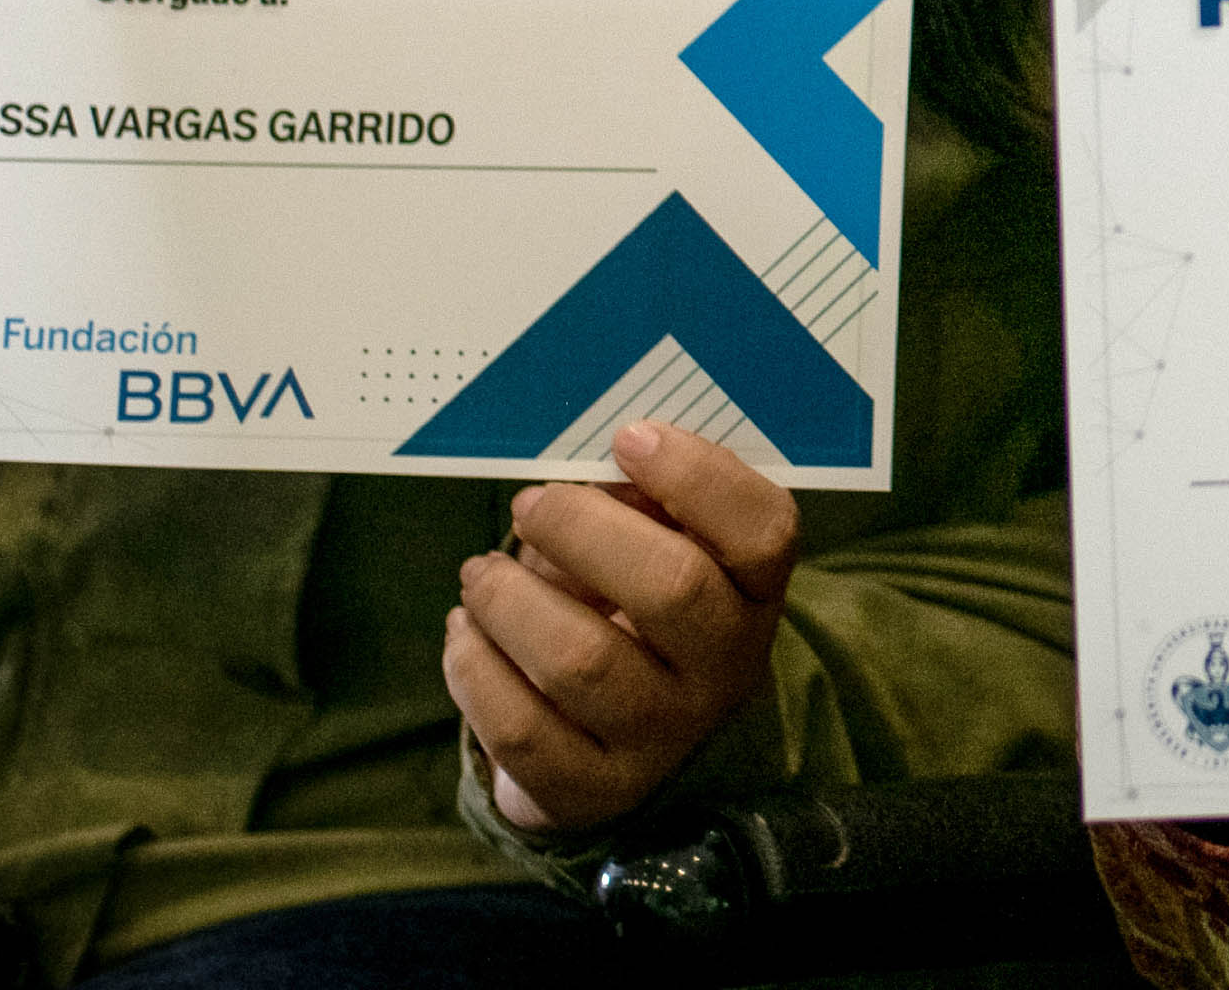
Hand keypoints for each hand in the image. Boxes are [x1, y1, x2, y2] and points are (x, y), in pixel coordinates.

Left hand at [445, 420, 795, 833]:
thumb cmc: (636, 609)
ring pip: (581, 661)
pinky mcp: (594, 791)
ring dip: (511, 600)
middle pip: (672, 587)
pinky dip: (475, 668)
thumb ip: (640, 501)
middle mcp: (726, 670)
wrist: (624, 742)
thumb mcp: (663, 550)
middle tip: (530, 505)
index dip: (698, 475)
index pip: (763, 531)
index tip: (627, 436)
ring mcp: (663, 740)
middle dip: (582, 529)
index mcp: (755, 594)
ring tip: (480, 576)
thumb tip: (579, 460)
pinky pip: (522, 730)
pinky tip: (466, 632)